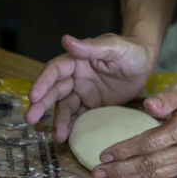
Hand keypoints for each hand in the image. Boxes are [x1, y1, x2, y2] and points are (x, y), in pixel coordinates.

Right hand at [25, 34, 156, 142]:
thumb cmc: (131, 51)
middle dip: (42, 104)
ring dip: (58, 120)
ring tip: (57, 136)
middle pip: (55, 91)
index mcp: (77, 61)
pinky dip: (72, 126)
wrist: (146, 64)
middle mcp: (76, 77)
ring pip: (66, 107)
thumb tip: (65, 40)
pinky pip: (79, 117)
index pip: (55, 70)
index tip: (33, 96)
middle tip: (30, 118)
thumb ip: (91, 48)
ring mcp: (83, 93)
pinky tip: (67, 137)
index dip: (43, 82)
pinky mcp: (93, 106)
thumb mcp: (113, 47)